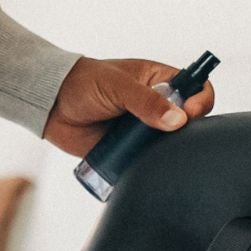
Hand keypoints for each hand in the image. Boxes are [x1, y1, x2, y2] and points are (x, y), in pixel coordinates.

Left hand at [42, 56, 217, 156]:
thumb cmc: (82, 83)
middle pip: (189, 122)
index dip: (199, 102)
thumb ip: (146, 102)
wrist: (51, 106)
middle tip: (172, 139)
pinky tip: (148, 170)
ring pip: (171, 145)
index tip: (189, 115)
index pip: (196, 89)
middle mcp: (157, 106)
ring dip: (169, 153)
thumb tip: (178, 120)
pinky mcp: (132, 151)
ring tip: (157, 155)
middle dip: (188, 133)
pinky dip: (152, 168)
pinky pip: (150, 162)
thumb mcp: (117, 86)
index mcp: (159, 81)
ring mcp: (145, 130)